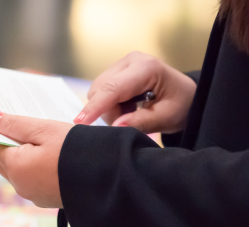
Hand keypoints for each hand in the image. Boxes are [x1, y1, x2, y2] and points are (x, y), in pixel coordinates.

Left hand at [0, 109, 72, 207]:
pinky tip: (49, 153)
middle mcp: (20, 185)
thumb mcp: (45, 129)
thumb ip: (14, 124)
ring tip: (38, 135)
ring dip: (22, 153)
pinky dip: (34, 165)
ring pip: (18, 169)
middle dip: (8, 141)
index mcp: (15, 168)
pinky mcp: (47, 198)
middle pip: (3, 158)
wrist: (111, 178)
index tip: (3, 116)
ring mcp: (34, 195)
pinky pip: (32, 178)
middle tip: (21, 123)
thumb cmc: (77, 150)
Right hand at [73, 51, 195, 133]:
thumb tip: (115, 126)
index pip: (113, 88)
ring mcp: (122, 63)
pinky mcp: (116, 70)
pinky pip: (101, 90)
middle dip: (108, 111)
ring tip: (132, 112)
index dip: (95, 106)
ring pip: (98, 91)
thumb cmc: (181, 105)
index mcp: (146, 68)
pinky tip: (128, 105)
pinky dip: (110, 103)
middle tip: (130, 121)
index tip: (80, 122)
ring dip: (109, 108)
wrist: (187, 95)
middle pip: (100, 90)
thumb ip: (141, 122)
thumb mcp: (167, 117)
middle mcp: (131, 60)